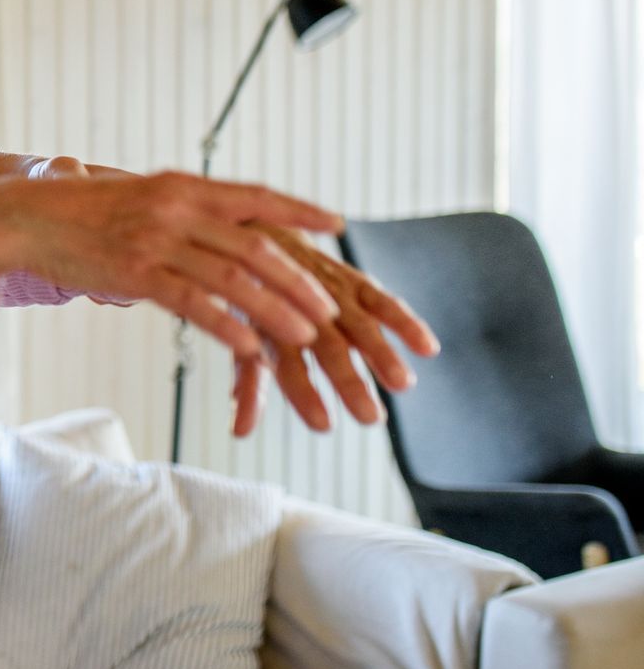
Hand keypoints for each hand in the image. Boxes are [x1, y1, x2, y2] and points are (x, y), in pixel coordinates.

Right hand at [0, 171, 343, 360]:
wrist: (25, 217)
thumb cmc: (80, 210)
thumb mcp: (139, 196)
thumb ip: (181, 208)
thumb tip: (221, 224)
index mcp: (182, 186)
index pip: (255, 195)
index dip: (299, 209)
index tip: (336, 223)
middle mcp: (175, 208)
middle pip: (255, 246)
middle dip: (298, 280)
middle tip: (329, 308)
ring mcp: (156, 241)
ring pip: (233, 279)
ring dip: (275, 310)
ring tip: (305, 336)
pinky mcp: (134, 274)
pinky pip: (193, 304)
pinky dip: (228, 327)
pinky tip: (252, 348)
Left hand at [227, 225, 440, 436]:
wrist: (259, 235)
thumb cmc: (253, 302)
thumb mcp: (245, 341)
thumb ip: (249, 387)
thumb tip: (240, 433)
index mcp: (269, 327)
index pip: (286, 364)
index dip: (304, 393)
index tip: (324, 425)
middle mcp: (301, 310)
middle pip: (328, 348)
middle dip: (349, 382)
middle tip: (370, 418)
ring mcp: (331, 294)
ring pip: (359, 324)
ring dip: (382, 352)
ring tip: (402, 384)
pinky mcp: (355, 280)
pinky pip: (382, 300)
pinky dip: (405, 321)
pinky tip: (428, 348)